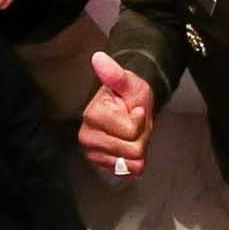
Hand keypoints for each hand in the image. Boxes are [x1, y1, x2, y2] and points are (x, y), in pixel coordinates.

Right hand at [79, 52, 156, 177]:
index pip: (131, 130)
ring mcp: (94, 153)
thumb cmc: (129, 95)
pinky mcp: (102, 165)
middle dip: (140, 136)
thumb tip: (99, 58)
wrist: (130, 109)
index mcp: (93, 114)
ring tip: (131, 134)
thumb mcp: (129, 82)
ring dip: (138, 148)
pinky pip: (127, 171)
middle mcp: (88, 136)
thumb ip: (115, 74)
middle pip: (132, 149)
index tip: (134, 110)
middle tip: (134, 123)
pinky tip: (129, 148)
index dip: (140, 119)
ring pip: (131, 162)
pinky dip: (134, 161)